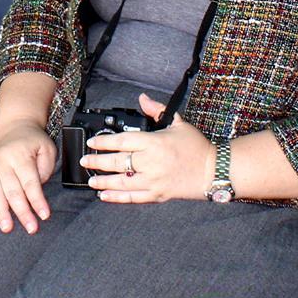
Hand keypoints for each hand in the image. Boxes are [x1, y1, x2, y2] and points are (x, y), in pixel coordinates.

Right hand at [0, 121, 56, 233]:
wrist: (13, 127)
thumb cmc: (33, 141)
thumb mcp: (47, 148)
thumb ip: (46, 168)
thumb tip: (38, 188)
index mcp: (19, 155)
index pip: (30, 182)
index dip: (37, 200)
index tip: (44, 216)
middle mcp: (2, 161)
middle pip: (13, 191)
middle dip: (22, 212)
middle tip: (31, 229)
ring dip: (2, 213)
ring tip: (7, 228)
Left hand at [84, 93, 213, 202]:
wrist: (213, 170)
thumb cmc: (196, 146)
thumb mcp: (178, 123)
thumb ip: (157, 110)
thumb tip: (143, 98)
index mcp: (154, 142)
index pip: (122, 141)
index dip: (103, 142)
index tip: (92, 142)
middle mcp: (151, 162)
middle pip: (118, 162)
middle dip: (97, 162)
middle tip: (84, 161)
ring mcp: (153, 180)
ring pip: (122, 182)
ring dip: (103, 181)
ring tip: (90, 180)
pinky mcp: (157, 195)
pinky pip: (132, 198)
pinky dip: (116, 197)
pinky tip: (104, 195)